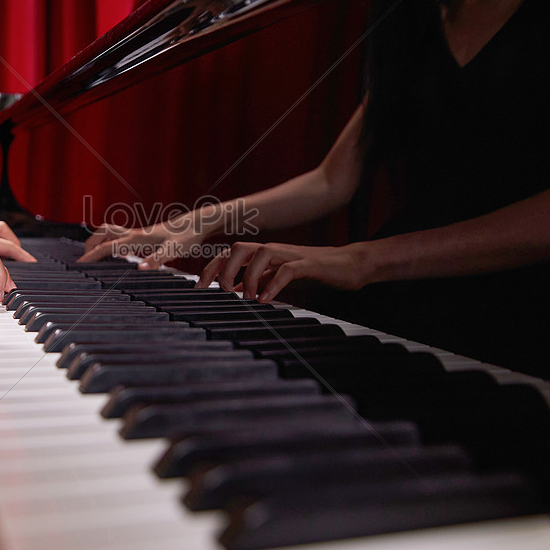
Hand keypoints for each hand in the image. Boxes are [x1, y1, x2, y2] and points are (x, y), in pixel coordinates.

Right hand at [79, 219, 205, 267]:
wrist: (197, 224)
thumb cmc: (187, 237)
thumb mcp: (174, 251)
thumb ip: (156, 259)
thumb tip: (139, 269)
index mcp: (137, 238)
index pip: (108, 246)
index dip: (92, 255)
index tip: (79, 264)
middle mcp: (135, 234)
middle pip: (103, 232)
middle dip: (90, 244)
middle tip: (84, 259)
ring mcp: (139, 234)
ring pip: (110, 232)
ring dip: (99, 241)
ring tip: (94, 256)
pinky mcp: (145, 236)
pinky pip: (121, 237)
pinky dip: (112, 243)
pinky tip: (118, 256)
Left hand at [196, 242, 371, 301]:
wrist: (351, 264)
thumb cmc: (315, 271)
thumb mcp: (278, 277)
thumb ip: (256, 281)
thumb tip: (232, 290)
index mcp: (263, 254)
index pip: (228, 255)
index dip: (210, 269)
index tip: (198, 289)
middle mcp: (273, 250)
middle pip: (238, 248)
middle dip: (223, 269)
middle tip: (220, 293)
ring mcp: (291, 254)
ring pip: (260, 253)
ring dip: (248, 276)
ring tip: (246, 298)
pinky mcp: (309, 263)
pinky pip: (287, 270)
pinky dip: (274, 285)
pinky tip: (266, 301)